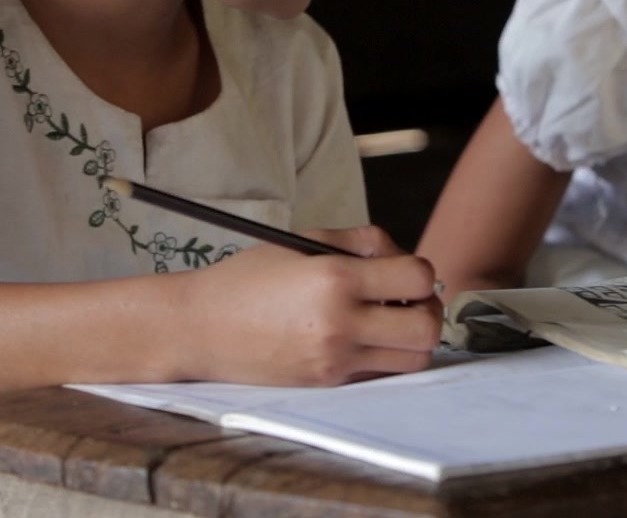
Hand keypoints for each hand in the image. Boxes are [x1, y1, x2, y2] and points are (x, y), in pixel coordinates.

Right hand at [170, 225, 441, 385]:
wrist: (198, 328)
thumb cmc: (246, 279)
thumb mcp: (301, 242)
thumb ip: (359, 242)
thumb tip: (401, 255)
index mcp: (334, 278)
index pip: (418, 278)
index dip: (420, 271)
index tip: (404, 269)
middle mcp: (339, 323)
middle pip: (427, 328)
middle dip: (428, 310)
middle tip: (409, 300)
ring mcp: (334, 359)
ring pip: (413, 359)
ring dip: (412, 338)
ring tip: (390, 320)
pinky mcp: (327, 383)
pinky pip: (381, 373)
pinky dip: (385, 357)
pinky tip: (364, 338)